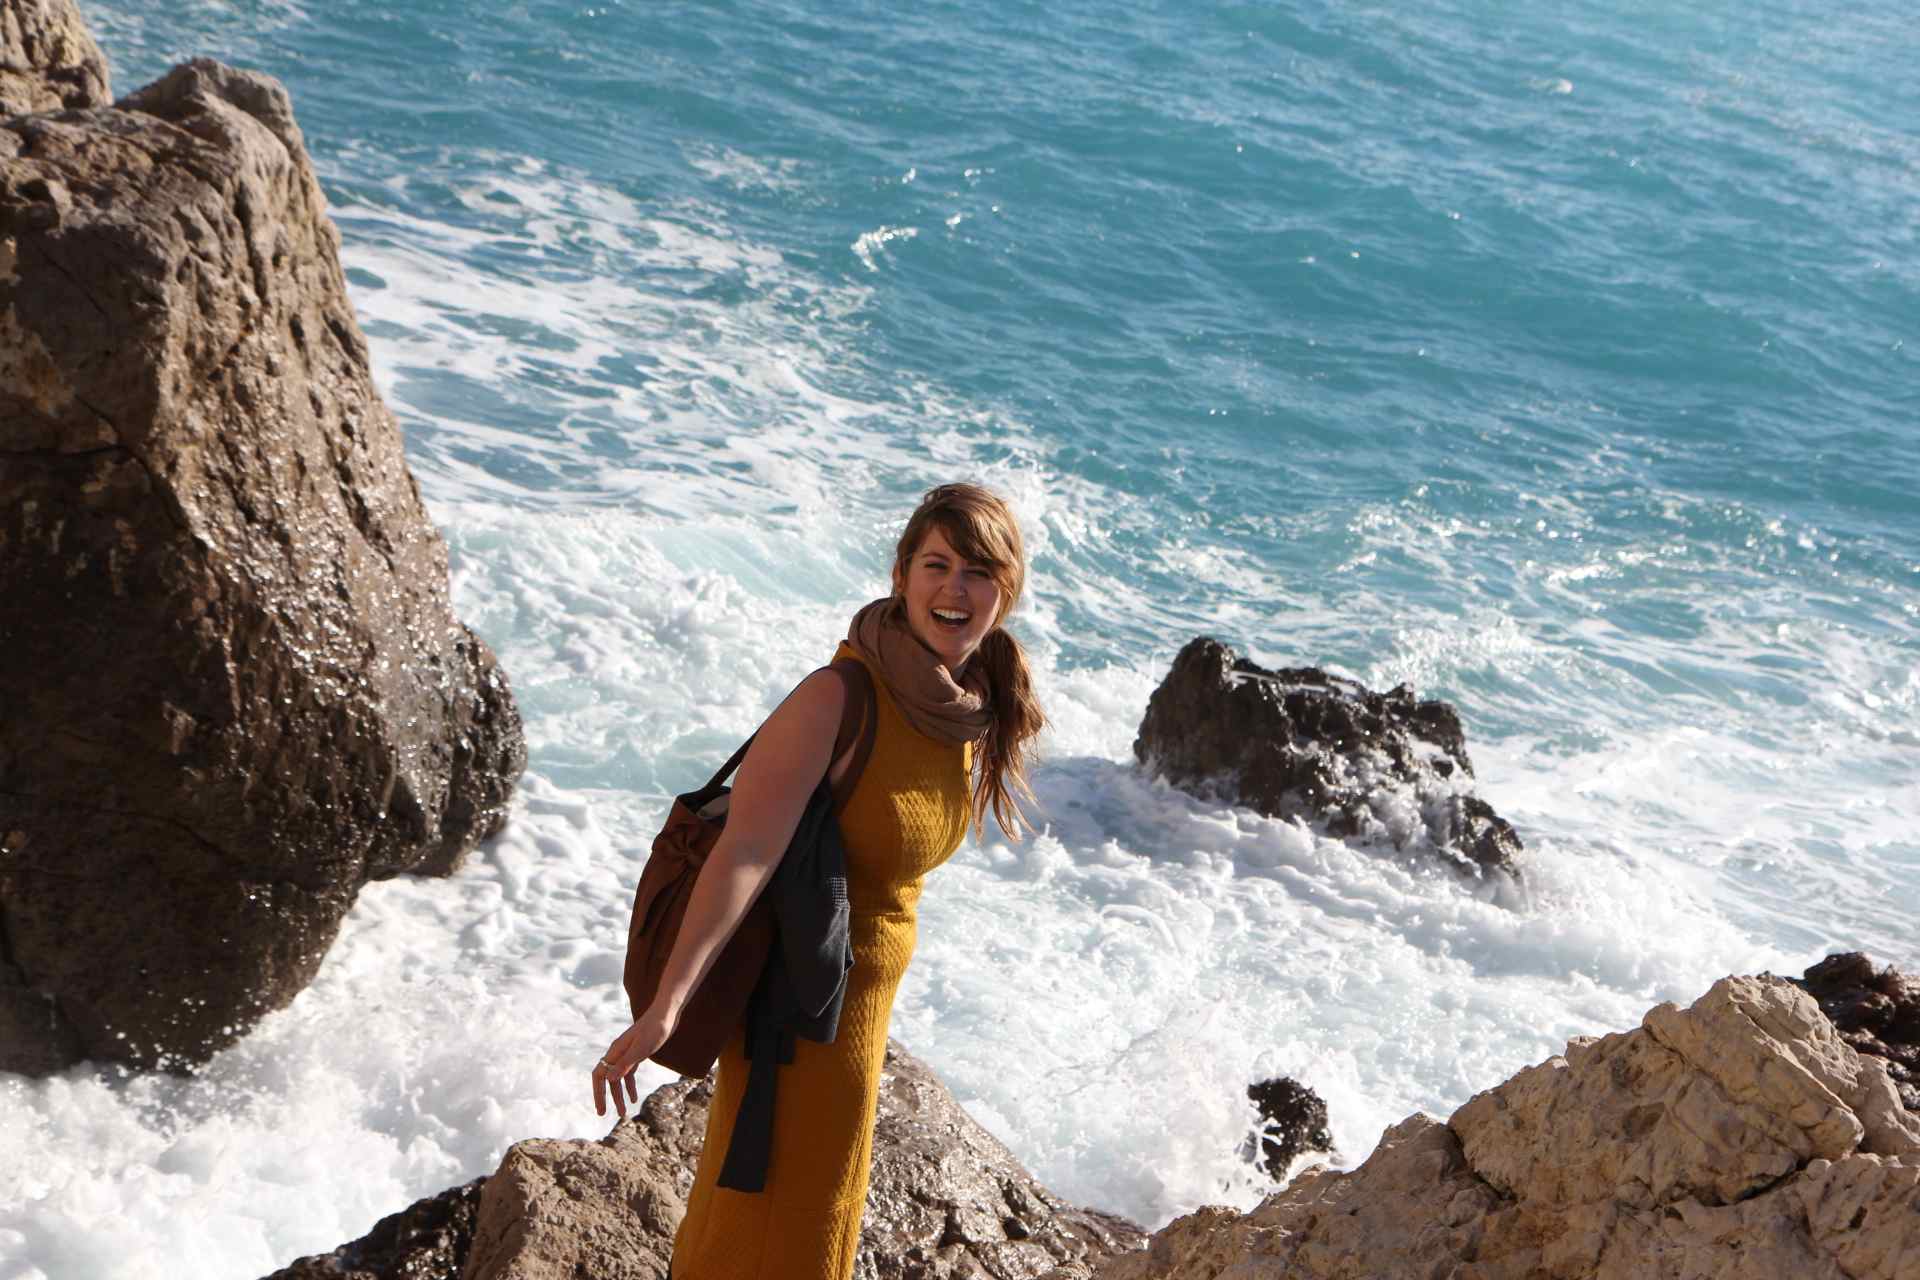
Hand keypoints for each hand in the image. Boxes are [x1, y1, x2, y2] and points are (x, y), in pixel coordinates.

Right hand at [592, 1004, 674, 1120]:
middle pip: (607, 1079)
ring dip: (620, 1095)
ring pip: (619, 1078)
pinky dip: (630, 1086)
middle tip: (607, 1115)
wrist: (667, 1014)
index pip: (599, 1075)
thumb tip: (608, 1079)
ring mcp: (627, 1053)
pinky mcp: (637, 1053)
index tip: (601, 1109)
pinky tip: (634, 1098)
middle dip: (607, 1098)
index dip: (598, 1093)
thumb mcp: (641, 1049)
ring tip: (624, 1112)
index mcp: (616, 1052)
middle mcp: (618, 1053)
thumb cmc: (655, 1029)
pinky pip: (629, 1073)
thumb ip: (625, 1064)